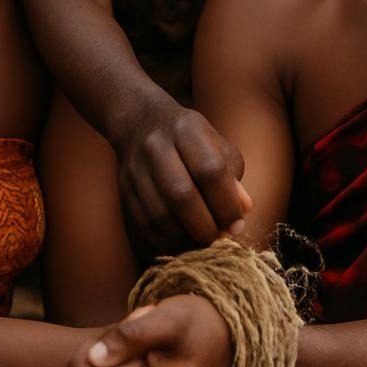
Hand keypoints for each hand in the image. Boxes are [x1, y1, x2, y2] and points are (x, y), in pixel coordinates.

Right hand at [113, 92, 251, 254]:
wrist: (140, 123)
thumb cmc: (190, 139)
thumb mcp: (217, 146)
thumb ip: (232, 178)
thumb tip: (242, 212)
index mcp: (186, 129)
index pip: (210, 170)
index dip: (226, 203)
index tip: (236, 223)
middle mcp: (156, 146)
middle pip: (182, 195)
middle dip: (205, 226)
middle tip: (218, 238)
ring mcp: (136, 168)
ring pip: (160, 214)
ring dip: (185, 238)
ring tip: (202, 242)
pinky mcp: (124, 189)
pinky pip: (143, 224)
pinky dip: (166, 241)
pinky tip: (181, 243)